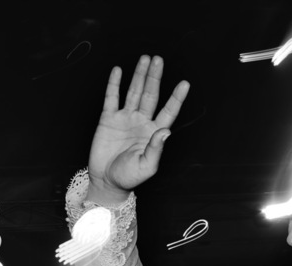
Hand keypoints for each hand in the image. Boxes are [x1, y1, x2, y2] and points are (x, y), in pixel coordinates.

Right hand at [89, 54, 189, 197]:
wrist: (106, 181)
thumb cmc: (129, 177)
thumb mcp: (146, 166)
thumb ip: (156, 148)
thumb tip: (166, 131)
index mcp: (154, 133)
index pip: (168, 111)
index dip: (176, 98)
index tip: (185, 83)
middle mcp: (141, 122)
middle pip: (150, 95)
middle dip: (155, 77)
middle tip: (158, 59)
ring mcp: (125, 118)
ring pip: (134, 92)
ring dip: (139, 76)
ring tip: (145, 59)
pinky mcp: (108, 119)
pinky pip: (112, 98)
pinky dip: (114, 84)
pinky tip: (119, 70)